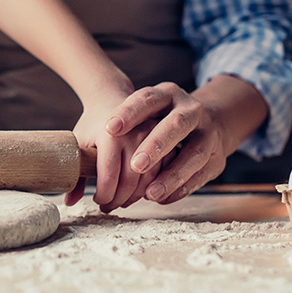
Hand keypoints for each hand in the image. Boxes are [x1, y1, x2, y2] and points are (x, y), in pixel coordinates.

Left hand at [64, 82, 153, 210]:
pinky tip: (140, 191)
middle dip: (118, 201)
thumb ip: (75, 173)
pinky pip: (164, 172)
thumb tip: (69, 202)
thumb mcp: (79, 142)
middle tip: (108, 206)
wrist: (112, 98)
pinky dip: (153, 187)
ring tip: (122, 201)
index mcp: (110, 135)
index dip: (103, 196)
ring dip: (135, 198)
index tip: (97, 200)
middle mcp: (135, 134)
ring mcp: (155, 138)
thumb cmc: (93, 124)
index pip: (108, 178)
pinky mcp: (169, 140)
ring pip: (149, 181)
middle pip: (129, 182)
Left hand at [106, 82, 227, 204]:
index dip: (129, 112)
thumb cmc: (151, 123)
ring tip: (150, 193)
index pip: (147, 98)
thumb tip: (74, 180)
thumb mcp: (136, 117)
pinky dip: (183, 187)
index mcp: (167, 94)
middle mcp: (190, 109)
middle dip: (157, 144)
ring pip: (195, 153)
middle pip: (176, 124)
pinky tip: (162, 197)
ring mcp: (207, 132)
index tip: (109, 128)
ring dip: (173, 174)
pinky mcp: (217, 157)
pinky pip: (202, 173)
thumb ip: (107, 138)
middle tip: (136, 165)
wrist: (203, 121)